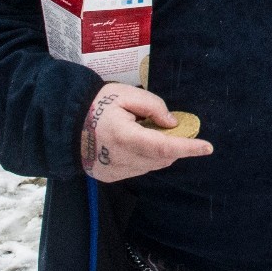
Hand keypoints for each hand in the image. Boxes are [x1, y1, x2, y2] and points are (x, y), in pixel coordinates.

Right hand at [81, 83, 212, 181]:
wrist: (64, 123)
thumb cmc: (95, 104)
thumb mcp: (125, 94)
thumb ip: (152, 106)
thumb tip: (172, 124)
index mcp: (123, 136)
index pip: (162, 147)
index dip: (187, 148)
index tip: (207, 147)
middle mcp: (119, 159)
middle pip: (161, 158)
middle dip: (174, 146)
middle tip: (175, 129)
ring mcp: (114, 171)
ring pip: (151, 165)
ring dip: (158, 152)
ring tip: (146, 132)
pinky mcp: (110, 176)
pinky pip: (138, 168)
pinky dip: (144, 157)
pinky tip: (134, 143)